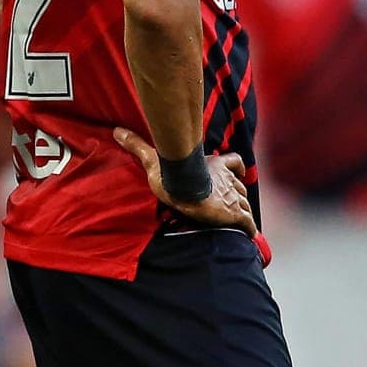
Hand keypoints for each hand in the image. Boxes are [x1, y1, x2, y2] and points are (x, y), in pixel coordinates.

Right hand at [112, 128, 255, 236]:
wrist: (185, 188)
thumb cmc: (172, 174)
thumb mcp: (153, 159)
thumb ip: (138, 145)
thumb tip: (117, 131)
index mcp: (215, 165)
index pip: (234, 161)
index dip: (236, 169)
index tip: (238, 174)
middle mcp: (227, 180)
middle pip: (240, 187)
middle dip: (238, 195)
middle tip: (232, 205)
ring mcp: (233, 197)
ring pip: (245, 204)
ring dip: (243, 211)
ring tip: (240, 221)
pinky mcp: (234, 214)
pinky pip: (247, 223)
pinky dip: (249, 229)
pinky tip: (248, 235)